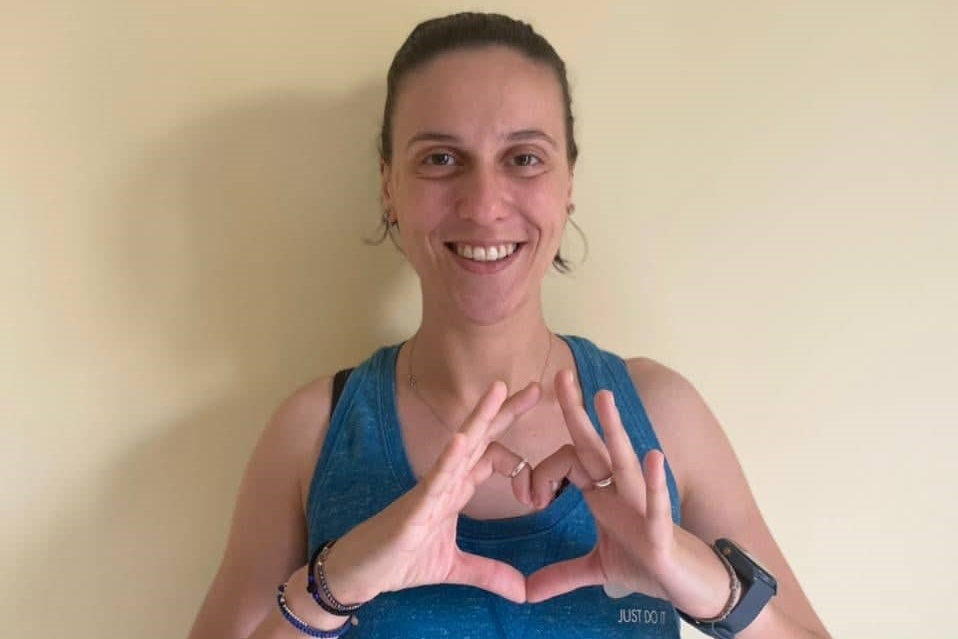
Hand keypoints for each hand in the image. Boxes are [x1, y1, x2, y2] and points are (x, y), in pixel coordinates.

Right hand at [321, 380, 539, 604]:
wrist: (359, 574)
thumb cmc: (399, 561)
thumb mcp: (454, 568)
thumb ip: (489, 573)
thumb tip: (523, 593)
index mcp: (455, 490)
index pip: (489, 458)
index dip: (518, 454)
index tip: (543, 466)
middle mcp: (445, 481)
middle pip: (480, 440)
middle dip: (505, 413)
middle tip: (536, 388)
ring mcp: (429, 490)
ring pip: (458, 447)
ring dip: (479, 418)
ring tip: (498, 390)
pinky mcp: (414, 507)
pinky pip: (434, 478)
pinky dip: (449, 459)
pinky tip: (463, 440)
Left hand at [525, 369, 730, 617]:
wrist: (691, 587)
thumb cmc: (648, 566)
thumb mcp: (598, 569)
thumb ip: (561, 574)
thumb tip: (527, 592)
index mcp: (603, 495)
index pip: (569, 464)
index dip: (543, 475)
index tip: (532, 498)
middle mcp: (622, 492)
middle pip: (595, 445)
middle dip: (577, 412)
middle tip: (562, 375)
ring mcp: (643, 507)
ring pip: (624, 462)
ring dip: (614, 429)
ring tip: (603, 397)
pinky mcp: (661, 532)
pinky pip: (657, 503)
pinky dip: (654, 484)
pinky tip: (652, 457)